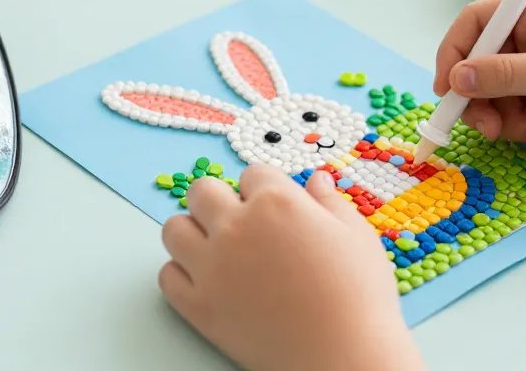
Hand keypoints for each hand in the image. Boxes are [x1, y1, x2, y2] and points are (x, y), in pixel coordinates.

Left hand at [159, 164, 425, 370]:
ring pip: (174, 229)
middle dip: (220, 199)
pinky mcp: (198, 306)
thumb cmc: (358, 296)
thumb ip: (331, 202)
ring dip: (193, 232)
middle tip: (240, 220)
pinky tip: (207, 279)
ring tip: (217, 247)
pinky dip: (182, 274)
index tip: (276, 206)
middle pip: (202, 191)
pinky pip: (167, 276)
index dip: (266, 188)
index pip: (253, 173)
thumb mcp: (357, 236)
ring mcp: (211, 266)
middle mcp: (236, 227)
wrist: (343, 355)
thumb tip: (317, 181)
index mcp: (276, 202)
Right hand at [434, 0, 525, 146]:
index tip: (445, 88)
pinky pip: (517, 108)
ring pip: (497, 91)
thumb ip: (503, 75)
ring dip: (501, 116)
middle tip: (484, 127)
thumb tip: (456, 78)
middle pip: (482, 62)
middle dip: (478, 97)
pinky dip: (521, 124)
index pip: (477, 22)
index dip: (454, 52)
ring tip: (525, 134)